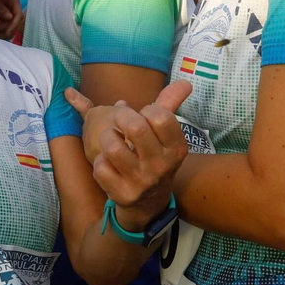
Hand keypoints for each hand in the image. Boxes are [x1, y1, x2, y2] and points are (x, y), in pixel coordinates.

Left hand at [0, 0, 21, 38]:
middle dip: (5, 28)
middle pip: (15, 22)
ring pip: (10, 25)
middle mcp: (14, 6)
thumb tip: (10, 18)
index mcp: (14, 0)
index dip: (14, 25)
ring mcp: (9, 11)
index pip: (18, 15)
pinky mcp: (4, 16)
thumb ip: (1, 9)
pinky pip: (5, 25)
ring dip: (1, 30)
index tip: (6, 32)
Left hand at [66, 81, 192, 230]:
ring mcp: (141, 181)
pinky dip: (100, 160)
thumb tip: (185, 82)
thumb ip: (169, 105)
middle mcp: (161, 165)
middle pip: (134, 126)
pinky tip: (109, 163)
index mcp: (176, 148)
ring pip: (112, 146)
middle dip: (121, 115)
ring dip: (107, 137)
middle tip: (120, 120)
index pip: (160, 116)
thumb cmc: (155, 156)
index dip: (146, 110)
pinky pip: (100, 167)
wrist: (149, 202)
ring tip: (113, 141)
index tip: (144, 115)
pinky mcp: (122, 194)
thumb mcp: (165, 135)